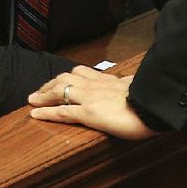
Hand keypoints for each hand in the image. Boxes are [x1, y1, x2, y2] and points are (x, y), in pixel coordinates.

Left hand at [28, 65, 157, 139]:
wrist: (154, 106)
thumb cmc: (151, 98)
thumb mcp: (140, 86)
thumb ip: (132, 84)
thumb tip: (135, 82)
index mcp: (108, 80)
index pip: (82, 73)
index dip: (67, 76)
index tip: (59, 80)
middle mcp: (96, 85)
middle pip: (66, 78)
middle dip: (50, 83)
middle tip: (39, 91)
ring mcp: (90, 98)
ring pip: (60, 90)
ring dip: (44, 94)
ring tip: (32, 100)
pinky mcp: (89, 112)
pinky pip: (62, 111)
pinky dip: (46, 112)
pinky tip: (35, 114)